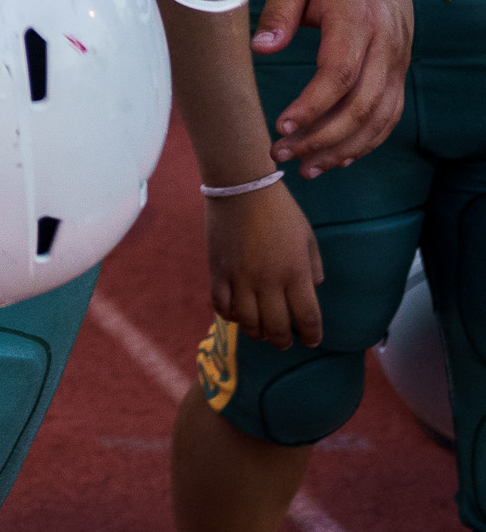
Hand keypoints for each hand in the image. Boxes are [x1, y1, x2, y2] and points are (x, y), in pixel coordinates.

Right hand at [206, 182, 322, 348]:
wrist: (241, 188)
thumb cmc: (280, 209)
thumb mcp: (307, 236)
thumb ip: (313, 266)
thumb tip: (313, 287)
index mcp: (296, 272)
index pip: (308, 316)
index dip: (312, 334)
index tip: (312, 341)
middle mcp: (269, 281)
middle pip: (277, 327)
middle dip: (283, 341)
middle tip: (284, 342)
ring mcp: (241, 279)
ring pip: (248, 322)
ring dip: (256, 332)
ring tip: (260, 332)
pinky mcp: (218, 272)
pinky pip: (222, 306)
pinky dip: (229, 316)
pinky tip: (236, 315)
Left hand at [250, 0, 409, 171]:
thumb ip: (278, 13)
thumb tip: (260, 48)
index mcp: (357, 16)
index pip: (340, 73)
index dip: (313, 105)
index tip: (282, 126)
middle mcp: (386, 40)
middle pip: (363, 103)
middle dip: (323, 137)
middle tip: (282, 155)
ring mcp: (399, 55)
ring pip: (382, 115)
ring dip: (346, 147)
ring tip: (307, 167)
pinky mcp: (401, 64)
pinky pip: (391, 111)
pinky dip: (368, 138)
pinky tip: (339, 156)